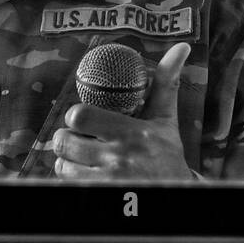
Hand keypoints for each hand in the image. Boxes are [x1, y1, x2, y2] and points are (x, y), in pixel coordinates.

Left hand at [53, 42, 193, 179]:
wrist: (176, 192)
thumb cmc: (167, 154)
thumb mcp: (166, 120)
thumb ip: (166, 84)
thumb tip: (181, 48)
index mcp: (131, 132)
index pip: (80, 115)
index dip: (75, 116)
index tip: (82, 119)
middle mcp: (118, 158)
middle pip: (64, 141)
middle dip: (66, 139)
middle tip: (77, 138)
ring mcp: (107, 180)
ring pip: (62, 165)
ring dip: (67, 161)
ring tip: (82, 158)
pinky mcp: (100, 194)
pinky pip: (68, 183)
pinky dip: (72, 178)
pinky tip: (87, 174)